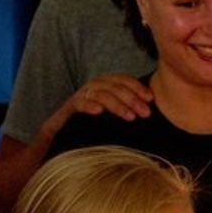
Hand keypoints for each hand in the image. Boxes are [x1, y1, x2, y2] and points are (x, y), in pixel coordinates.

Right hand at [37, 75, 153, 149]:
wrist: (61, 132)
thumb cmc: (90, 124)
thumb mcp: (111, 114)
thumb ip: (126, 109)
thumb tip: (148, 112)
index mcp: (106, 84)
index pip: (124, 80)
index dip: (138, 88)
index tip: (150, 99)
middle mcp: (94, 86)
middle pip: (115, 87)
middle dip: (132, 99)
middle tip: (144, 113)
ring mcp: (81, 95)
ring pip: (101, 94)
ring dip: (116, 105)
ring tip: (129, 117)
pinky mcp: (69, 106)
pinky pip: (80, 103)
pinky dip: (89, 105)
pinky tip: (99, 112)